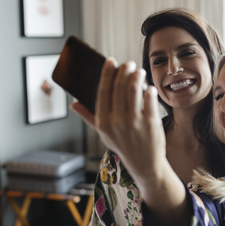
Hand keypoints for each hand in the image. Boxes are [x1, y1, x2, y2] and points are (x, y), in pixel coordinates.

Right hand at [70, 59, 166, 182]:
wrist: (144, 164)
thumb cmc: (124, 146)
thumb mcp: (103, 134)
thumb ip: (89, 117)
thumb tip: (74, 104)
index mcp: (103, 122)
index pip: (103, 91)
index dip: (107, 73)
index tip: (111, 61)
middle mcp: (117, 121)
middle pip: (119, 86)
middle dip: (124, 70)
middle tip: (129, 63)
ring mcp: (134, 121)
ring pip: (134, 89)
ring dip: (137, 76)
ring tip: (139, 72)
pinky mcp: (150, 122)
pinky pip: (149, 98)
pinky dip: (149, 90)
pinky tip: (149, 88)